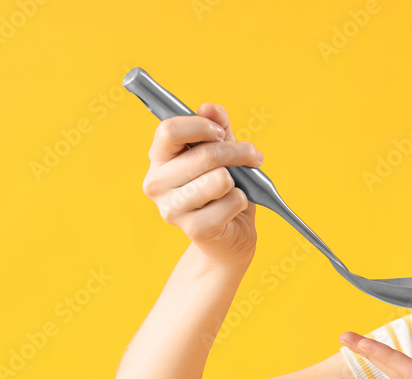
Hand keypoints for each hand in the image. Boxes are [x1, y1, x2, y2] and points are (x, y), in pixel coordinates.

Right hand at [142, 102, 263, 267]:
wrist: (229, 236)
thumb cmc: (222, 190)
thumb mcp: (221, 153)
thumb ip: (216, 128)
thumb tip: (210, 108)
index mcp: (159, 158)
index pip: (169, 130)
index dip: (201, 126)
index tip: (221, 133)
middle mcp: (157, 183)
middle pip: (205, 154)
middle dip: (238, 152)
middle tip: (253, 157)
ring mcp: (172, 209)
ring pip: (219, 179)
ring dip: (240, 180)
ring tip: (239, 186)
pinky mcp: (193, 229)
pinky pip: (231, 201)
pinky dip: (241, 201)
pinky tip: (234, 208)